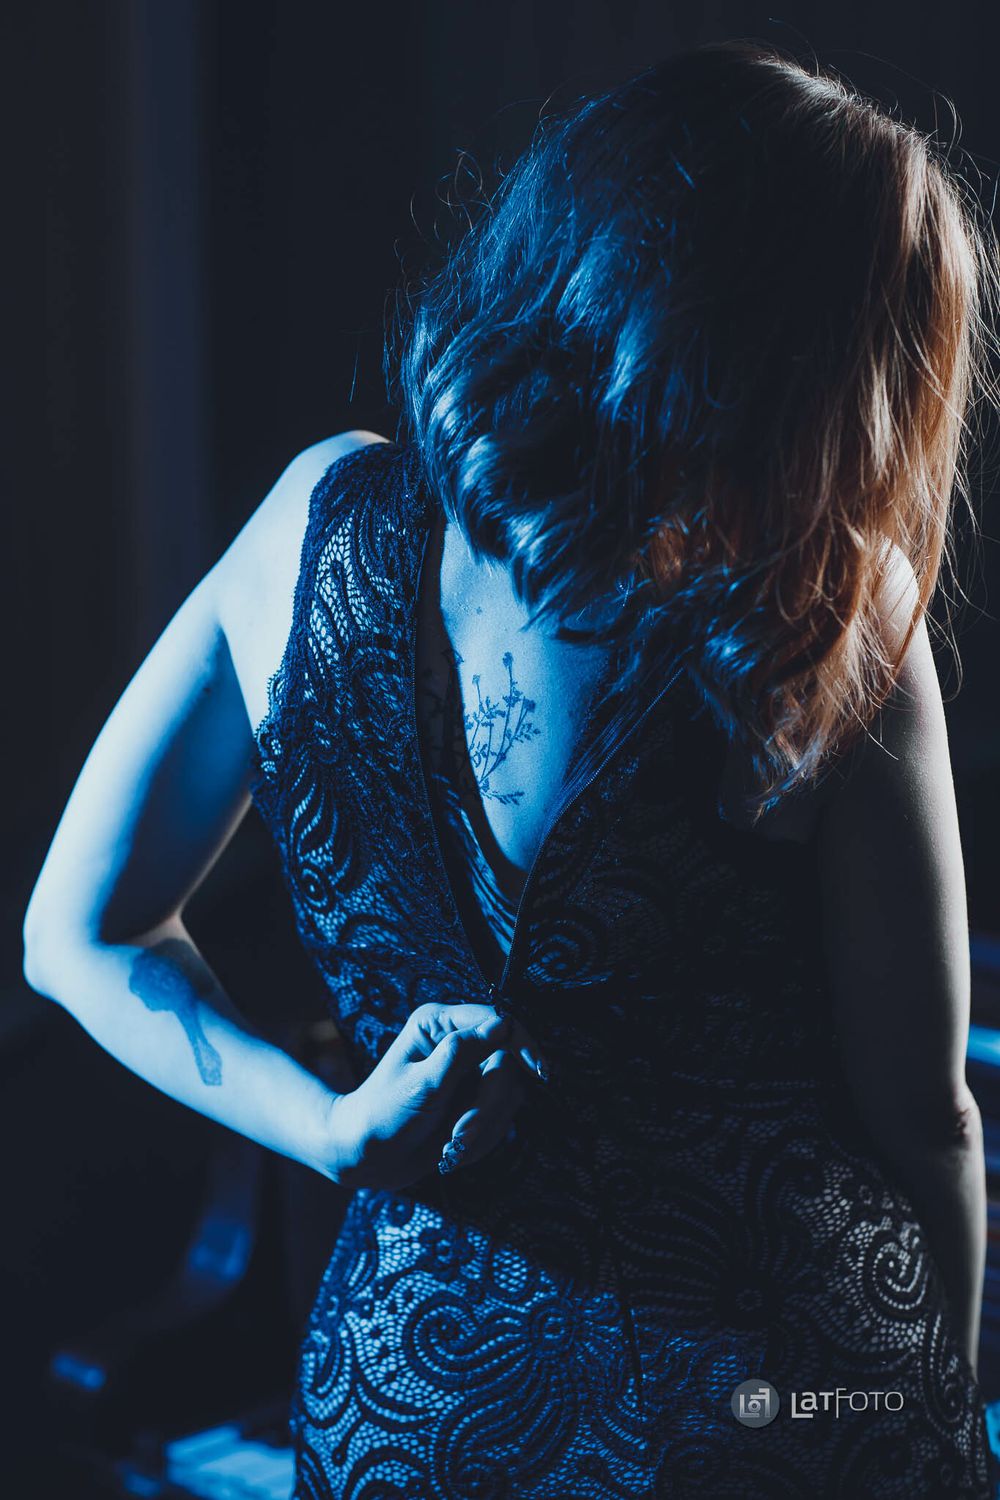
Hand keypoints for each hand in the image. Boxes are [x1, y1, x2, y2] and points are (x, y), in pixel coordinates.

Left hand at [327, 1002, 546, 1190]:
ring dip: (484, 1126)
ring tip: (450, 1146)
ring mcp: (467, 1074)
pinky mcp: (473, 1102)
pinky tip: (453, 1149)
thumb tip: (503, 1025)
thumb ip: (462, 1053)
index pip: (497, 1021)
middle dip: (487, 1106)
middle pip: (505, 1065)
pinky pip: (501, 1118)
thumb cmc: (383, 1116)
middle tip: (460, 1135)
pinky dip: (482, 1138)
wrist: (365, 1158)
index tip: (539, 1072)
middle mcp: (456, 1043)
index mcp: (438, 1024)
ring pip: (507, 1095)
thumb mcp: (422, 1085)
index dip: (522, 1045)